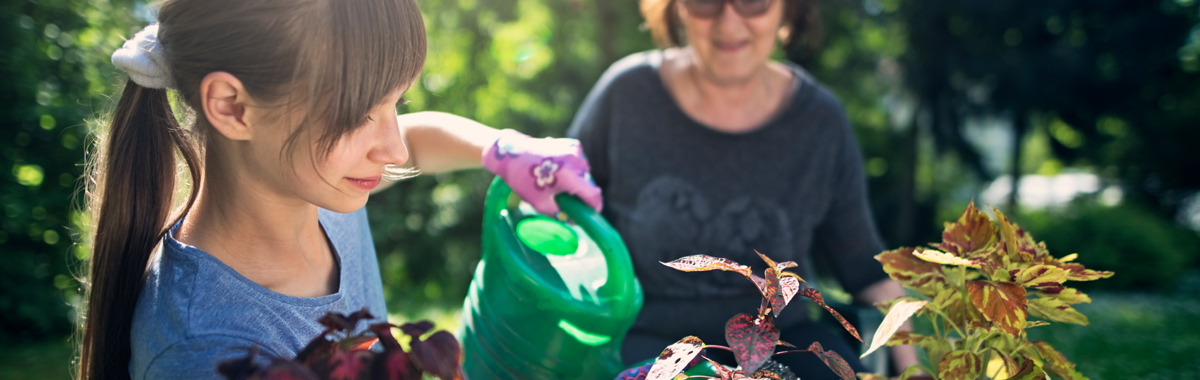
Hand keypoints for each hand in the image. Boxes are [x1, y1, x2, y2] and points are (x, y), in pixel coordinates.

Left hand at [481, 129, 601, 215]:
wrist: (511, 152)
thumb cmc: (523, 179)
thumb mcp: (540, 203)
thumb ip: (560, 214)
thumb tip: (575, 221)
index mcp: (568, 176)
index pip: (594, 194)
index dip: (595, 206)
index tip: (592, 213)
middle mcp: (576, 161)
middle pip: (589, 184)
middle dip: (582, 194)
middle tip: (568, 200)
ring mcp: (576, 150)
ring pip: (585, 173)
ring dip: (578, 181)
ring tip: (558, 183)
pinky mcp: (573, 144)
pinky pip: (580, 162)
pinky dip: (573, 169)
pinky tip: (558, 170)